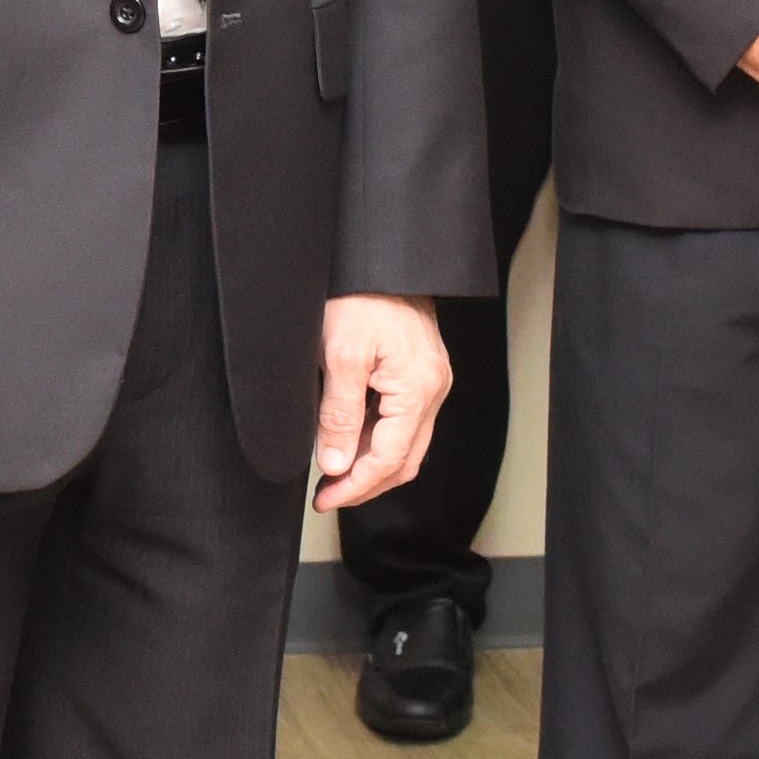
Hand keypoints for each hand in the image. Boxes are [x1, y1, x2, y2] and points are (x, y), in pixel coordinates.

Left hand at [307, 295, 452, 511]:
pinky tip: (350, 442)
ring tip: (334, 474)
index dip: (355, 485)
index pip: (388, 459)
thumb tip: (336, 463)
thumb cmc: (363, 296)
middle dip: (366, 484)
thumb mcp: (341, 354)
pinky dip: (377, 439)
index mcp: (418, 390)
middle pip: (404, 460)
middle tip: (329, 496)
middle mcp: (433, 390)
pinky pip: (402, 421)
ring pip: (405, 443)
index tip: (326, 499)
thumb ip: (339, 414)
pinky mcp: (420, 373)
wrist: (382, 259)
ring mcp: (430, 382)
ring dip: (370, 464)